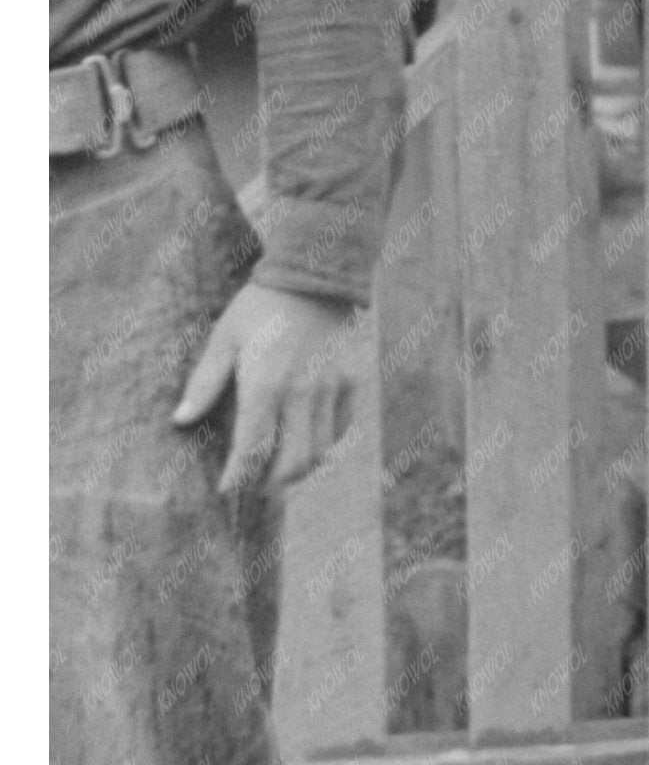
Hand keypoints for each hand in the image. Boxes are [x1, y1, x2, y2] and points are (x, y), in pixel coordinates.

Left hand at [174, 283, 365, 494]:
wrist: (315, 274)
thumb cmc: (261, 305)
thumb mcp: (224, 338)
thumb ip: (205, 382)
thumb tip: (181, 420)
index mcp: (266, 385)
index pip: (252, 450)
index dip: (238, 477)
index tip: (226, 489)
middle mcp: (302, 394)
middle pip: (292, 463)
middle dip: (271, 483)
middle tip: (254, 487)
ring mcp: (331, 389)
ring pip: (320, 451)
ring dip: (299, 469)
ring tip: (279, 472)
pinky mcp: (351, 381)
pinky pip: (340, 428)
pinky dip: (323, 444)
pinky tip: (306, 442)